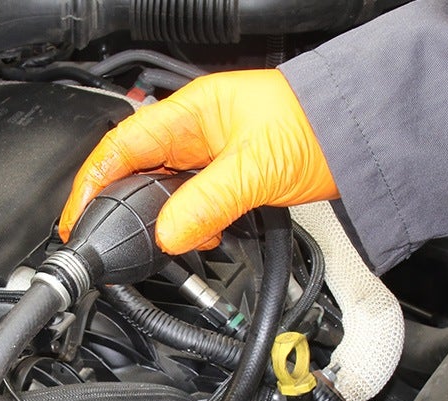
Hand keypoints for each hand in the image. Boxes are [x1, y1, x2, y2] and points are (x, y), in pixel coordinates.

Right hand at [59, 69, 337, 253]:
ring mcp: (214, 151)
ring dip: (164, 219)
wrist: (370, 136)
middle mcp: (198, 128)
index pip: (122, 145)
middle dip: (124, 205)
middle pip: (137, 168)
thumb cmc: (322, 128)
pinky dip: (191, 223)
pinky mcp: (233, 174)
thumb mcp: (255, 170)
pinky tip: (201, 236)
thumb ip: (205, 205)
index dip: (92, 181)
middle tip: (112, 239)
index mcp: (192, 111)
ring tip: (171, 242)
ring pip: (166, 189)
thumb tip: (166, 236)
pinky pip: (194, 201)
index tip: (77, 217)